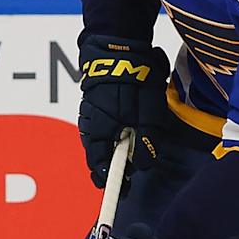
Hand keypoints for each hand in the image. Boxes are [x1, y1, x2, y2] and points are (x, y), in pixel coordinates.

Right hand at [79, 33, 170, 185]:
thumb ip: (146, 143)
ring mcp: (91, 114)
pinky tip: (123, 136)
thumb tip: (141, 164)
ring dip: (113, 152)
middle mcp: (89, 125)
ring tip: (127, 159)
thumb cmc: (136, 81)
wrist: (121, 48)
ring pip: (100, 142)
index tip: (121, 190)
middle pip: (98, 155)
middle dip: (112, 168)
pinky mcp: (95, 104)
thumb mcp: (149, 115)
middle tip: (126, 179)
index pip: (99, 165)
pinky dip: (112, 137)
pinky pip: (102, 128)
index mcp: (98, 130)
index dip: (110, 180)